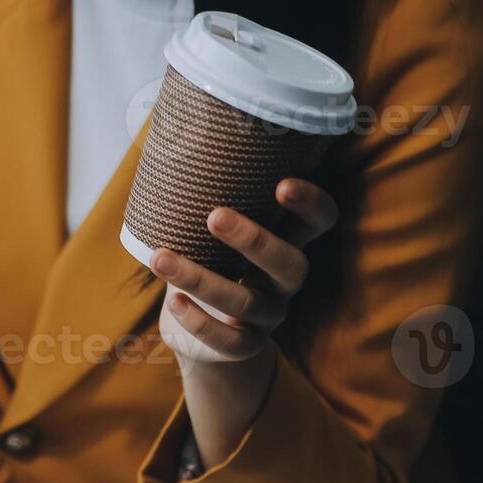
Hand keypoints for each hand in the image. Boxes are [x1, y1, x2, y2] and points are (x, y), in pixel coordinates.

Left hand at [153, 179, 337, 365]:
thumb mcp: (213, 233)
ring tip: (160, 257)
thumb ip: (210, 198)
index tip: (281, 184)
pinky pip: (228, 340)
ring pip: (246, 302)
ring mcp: (269, 317)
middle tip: (214, 215)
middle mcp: (286, 282)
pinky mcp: (243, 346)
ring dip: (201, 279)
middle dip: (254, 239)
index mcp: (288, 244)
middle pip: (290, 263)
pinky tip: (174, 302)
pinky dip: (200, 322)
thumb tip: (172, 136)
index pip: (321, 222)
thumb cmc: (209, 263)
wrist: (202, 332)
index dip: (311, 204)